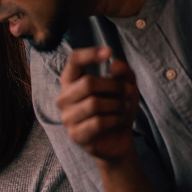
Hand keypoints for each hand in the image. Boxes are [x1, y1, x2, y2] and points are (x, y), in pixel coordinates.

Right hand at [56, 48, 139, 162]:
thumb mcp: (126, 86)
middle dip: (115, 87)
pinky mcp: (75, 135)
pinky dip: (115, 120)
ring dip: (117, 105)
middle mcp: (64, 98)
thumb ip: (123, 72)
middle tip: (128, 93)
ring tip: (124, 109)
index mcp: (71, 81)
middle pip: (88, 83)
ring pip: (94, 104)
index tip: (109, 52)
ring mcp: (67, 118)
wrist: (118, 140)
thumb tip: (114, 64)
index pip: (74, 60)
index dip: (90, 54)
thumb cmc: (117, 109)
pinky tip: (119, 121)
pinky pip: (98, 122)